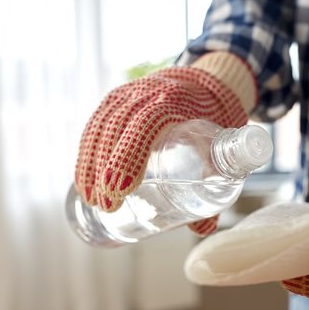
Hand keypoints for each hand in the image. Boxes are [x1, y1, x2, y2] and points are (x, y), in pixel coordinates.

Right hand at [74, 53, 254, 234]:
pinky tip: (84, 178)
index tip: (123, 190)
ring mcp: (128, 95)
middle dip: (105, 171)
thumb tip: (202, 229)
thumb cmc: (217, 116)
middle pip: (116, 131)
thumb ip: (217, 183)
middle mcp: (146, 93)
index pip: (145, 126)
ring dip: (90, 166)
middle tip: (106, 206)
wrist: (207, 80)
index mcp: (174, 101)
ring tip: (91, 199)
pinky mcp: (116, 101)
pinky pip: (95, 127)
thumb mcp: (224, 143)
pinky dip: (86, 153)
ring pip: (100, 130)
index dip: (129, 157)